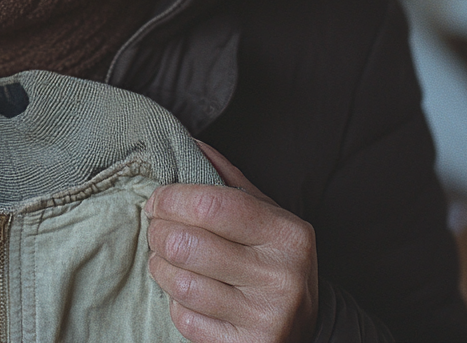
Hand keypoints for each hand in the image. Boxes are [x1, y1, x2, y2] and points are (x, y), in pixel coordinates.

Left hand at [145, 141, 317, 342]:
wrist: (309, 325)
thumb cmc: (274, 257)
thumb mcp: (265, 212)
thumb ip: (227, 178)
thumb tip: (187, 142)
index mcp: (286, 234)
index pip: (210, 205)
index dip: (171, 199)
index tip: (157, 200)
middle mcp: (280, 276)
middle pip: (188, 244)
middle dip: (158, 232)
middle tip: (157, 228)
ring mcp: (264, 318)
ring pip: (181, 283)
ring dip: (159, 266)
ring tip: (164, 258)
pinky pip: (185, 319)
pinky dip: (174, 302)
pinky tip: (184, 292)